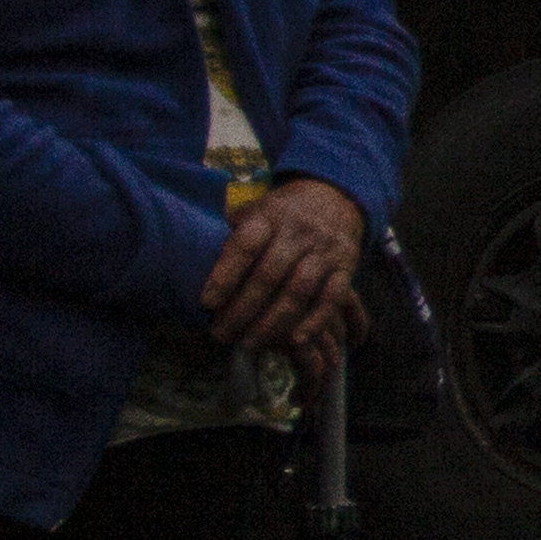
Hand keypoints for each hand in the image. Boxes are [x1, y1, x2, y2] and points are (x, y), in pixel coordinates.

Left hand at [200, 176, 365, 364]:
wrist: (335, 195)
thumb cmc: (283, 212)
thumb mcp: (256, 209)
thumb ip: (232, 232)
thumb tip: (194, 258)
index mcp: (269, 216)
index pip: (245, 245)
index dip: (225, 274)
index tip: (206, 303)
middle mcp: (298, 233)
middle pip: (269, 275)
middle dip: (242, 310)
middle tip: (221, 334)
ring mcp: (323, 251)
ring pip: (298, 290)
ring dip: (272, 322)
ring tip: (249, 343)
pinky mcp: (346, 268)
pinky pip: (333, 298)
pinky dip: (316, 321)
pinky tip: (297, 341)